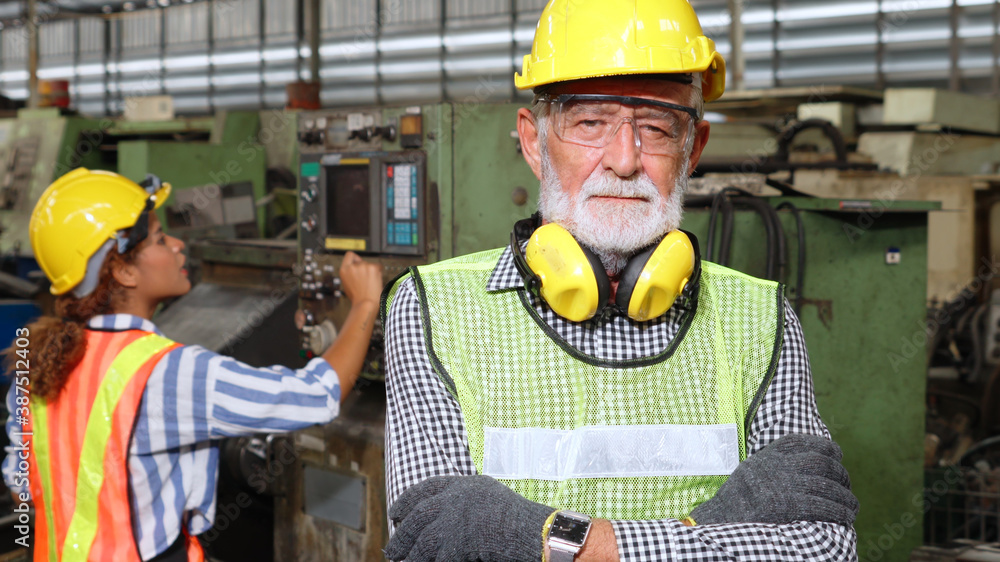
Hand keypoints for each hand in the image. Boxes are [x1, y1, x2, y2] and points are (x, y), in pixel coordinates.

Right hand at [337, 251, 382, 305]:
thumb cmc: (357, 297)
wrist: (365, 304)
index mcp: (344, 269)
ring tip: (370, 284)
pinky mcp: (373, 267)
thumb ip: (351, 273)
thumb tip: (357, 267)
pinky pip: (379, 266)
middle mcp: (353, 266)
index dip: (355, 259)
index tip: (359, 263)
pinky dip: (379, 273)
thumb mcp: (347, 283)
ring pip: (371, 265)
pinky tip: (376, 281)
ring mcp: (363, 266)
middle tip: (366, 281)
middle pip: (362, 261)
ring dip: (372, 272)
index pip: (349, 255)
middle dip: (365, 269)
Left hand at [384, 475, 554, 561]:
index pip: (429, 487)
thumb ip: (469, 505)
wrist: (535, 533)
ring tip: (400, 560)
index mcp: (467, 485)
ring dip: (409, 553)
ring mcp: (456, 519)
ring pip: (423, 539)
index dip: (409, 499)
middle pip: (420, 514)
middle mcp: (458, 498)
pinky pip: (436, 557)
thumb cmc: (521, 522)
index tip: (396, 511)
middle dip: (403, 532)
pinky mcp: (457, 541)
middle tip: (392, 547)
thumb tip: (442, 518)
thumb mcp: (492, 501)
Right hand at [689, 433, 858, 526]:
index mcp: (769, 455)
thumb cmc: (738, 499)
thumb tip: (804, 464)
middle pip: (821, 463)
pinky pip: (823, 505)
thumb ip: (773, 464)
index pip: (805, 442)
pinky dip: (839, 511)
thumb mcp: (751, 470)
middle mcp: (778, 466)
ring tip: (852, 506)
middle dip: (840, 474)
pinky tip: (847, 516)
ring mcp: (783, 484)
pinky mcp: (788, 505)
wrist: (723, 518)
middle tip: (846, 486)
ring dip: (845, 497)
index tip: (836, 456)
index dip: (826, 448)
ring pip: (826, 485)